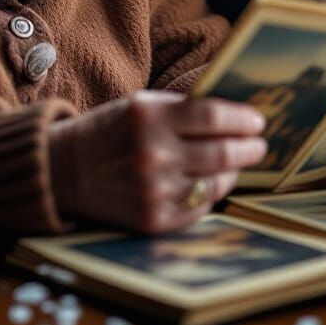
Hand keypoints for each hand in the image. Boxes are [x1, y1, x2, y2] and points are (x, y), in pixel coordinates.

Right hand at [48, 91, 266, 232]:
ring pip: (216, 182)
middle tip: (259, 144)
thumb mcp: (142, 104)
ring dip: (233, 172)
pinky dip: (211, 194)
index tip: (257, 121)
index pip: (213, 116)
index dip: (242, 119)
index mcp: (149, 116)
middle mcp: (153, 154)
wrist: (67, 170)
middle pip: (222, 152)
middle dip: (250, 148)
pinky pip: (200, 208)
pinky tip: (210, 183)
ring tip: (235, 163)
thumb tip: (235, 114)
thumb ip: (183, 108)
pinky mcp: (154, 220)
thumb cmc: (112, 131)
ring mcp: (154, 190)